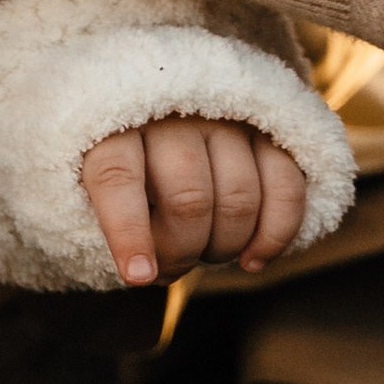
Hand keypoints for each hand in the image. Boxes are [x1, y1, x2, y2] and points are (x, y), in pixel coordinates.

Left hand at [80, 119, 307, 288]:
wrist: (166, 107)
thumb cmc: (127, 163)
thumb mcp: (98, 181)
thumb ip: (111, 215)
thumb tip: (145, 271)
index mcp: (113, 124)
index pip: (117, 176)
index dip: (128, 231)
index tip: (139, 275)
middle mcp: (172, 113)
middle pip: (187, 198)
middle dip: (183, 251)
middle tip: (172, 267)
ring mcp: (225, 118)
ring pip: (239, 198)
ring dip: (225, 247)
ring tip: (206, 254)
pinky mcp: (268, 129)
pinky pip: (285, 187)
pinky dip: (274, 235)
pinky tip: (253, 260)